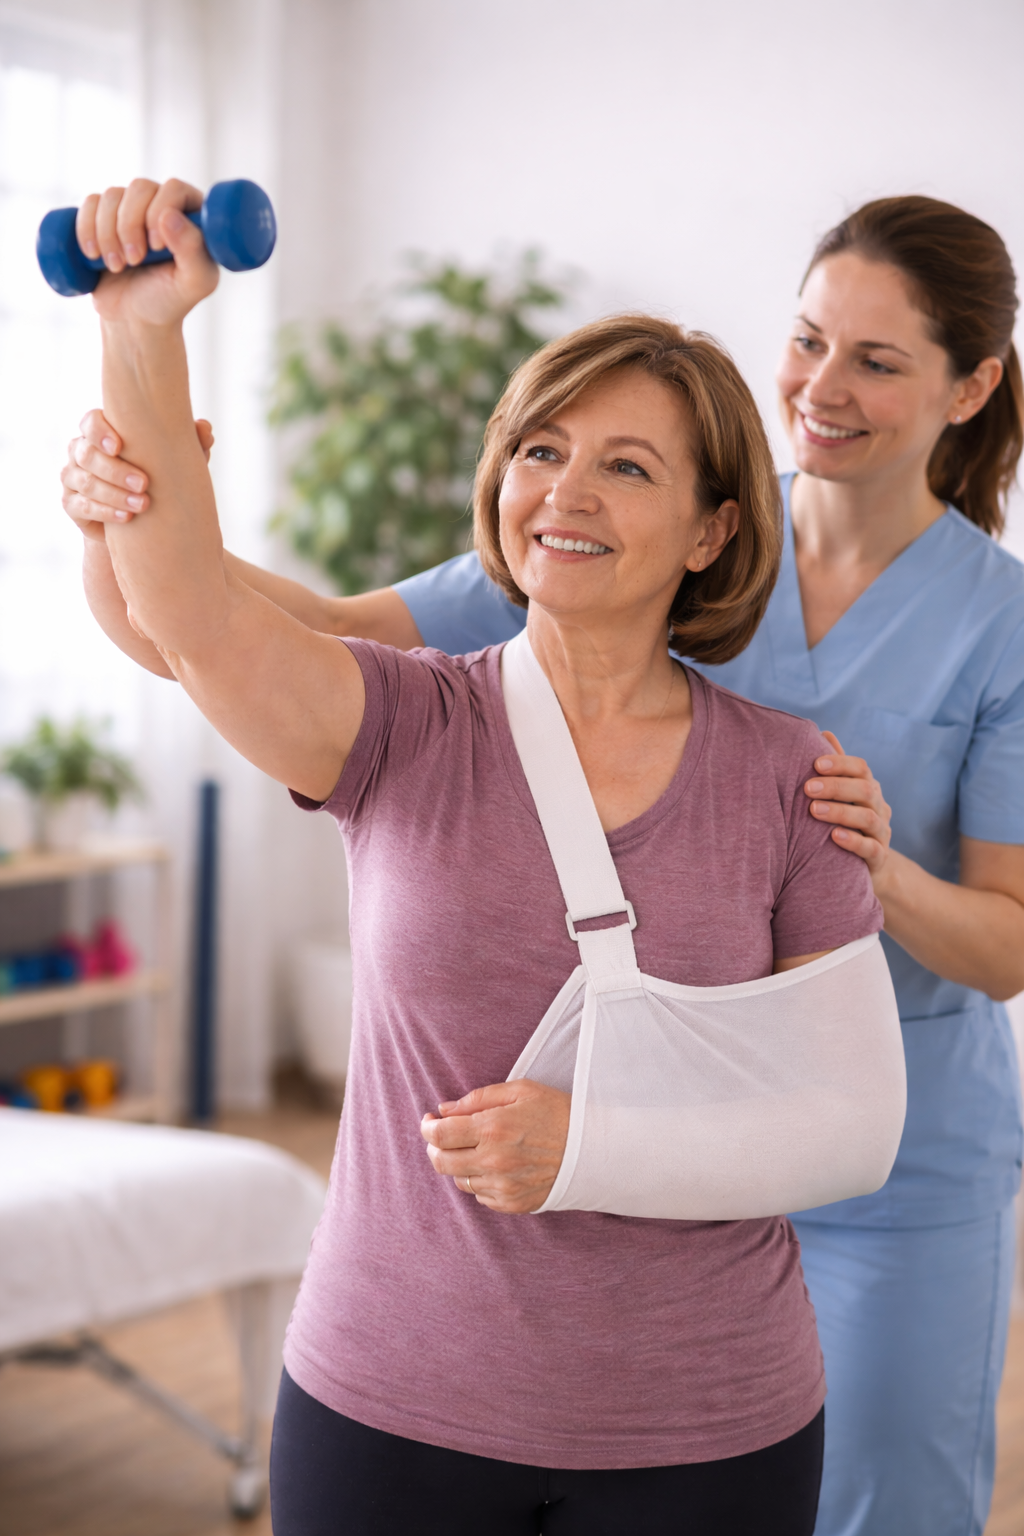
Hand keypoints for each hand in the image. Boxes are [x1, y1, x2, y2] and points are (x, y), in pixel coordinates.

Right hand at [62, 409, 214, 539]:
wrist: (136, 523)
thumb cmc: (155, 480)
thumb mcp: (174, 461)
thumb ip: (190, 443)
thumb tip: (205, 428)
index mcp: (100, 434)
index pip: (90, 422)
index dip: (99, 431)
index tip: (119, 445)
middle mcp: (80, 452)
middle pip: (87, 455)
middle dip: (115, 470)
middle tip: (144, 483)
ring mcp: (71, 477)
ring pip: (85, 482)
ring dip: (114, 494)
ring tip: (143, 504)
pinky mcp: (70, 504)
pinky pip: (81, 506)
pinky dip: (105, 511)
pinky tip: (127, 517)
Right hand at [78, 178, 217, 326]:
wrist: (134, 320)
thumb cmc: (169, 301)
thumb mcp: (192, 284)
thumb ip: (194, 251)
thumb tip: (169, 215)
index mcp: (193, 216)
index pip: (175, 188)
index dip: (161, 210)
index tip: (157, 246)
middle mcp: (162, 205)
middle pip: (140, 188)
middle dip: (131, 226)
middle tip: (135, 261)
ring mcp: (132, 209)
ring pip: (112, 195)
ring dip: (108, 232)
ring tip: (117, 266)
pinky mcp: (104, 218)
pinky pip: (90, 203)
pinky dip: (87, 227)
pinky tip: (93, 254)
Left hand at [420, 1079, 570, 1213]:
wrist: (594, 1149)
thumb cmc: (557, 1113)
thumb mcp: (520, 1091)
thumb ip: (478, 1098)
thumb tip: (444, 1109)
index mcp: (493, 1128)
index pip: (439, 1135)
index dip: (427, 1127)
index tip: (429, 1120)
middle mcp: (494, 1161)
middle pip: (441, 1162)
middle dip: (435, 1147)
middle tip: (444, 1136)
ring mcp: (503, 1187)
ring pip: (459, 1180)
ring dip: (460, 1164)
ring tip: (477, 1149)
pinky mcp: (513, 1204)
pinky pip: (480, 1197)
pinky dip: (481, 1181)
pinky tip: (496, 1166)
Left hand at [804, 731, 891, 883]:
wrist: (865, 865)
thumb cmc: (845, 821)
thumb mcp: (841, 794)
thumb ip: (835, 767)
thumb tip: (824, 732)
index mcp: (868, 787)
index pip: (861, 768)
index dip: (840, 764)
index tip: (815, 764)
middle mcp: (879, 806)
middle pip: (864, 789)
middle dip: (835, 787)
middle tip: (807, 788)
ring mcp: (881, 832)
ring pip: (868, 817)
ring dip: (840, 812)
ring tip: (815, 810)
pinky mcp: (879, 857)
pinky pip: (871, 848)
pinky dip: (853, 841)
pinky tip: (835, 836)